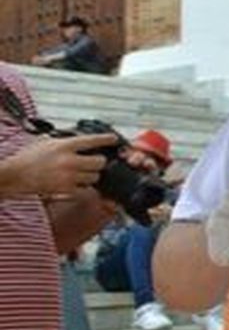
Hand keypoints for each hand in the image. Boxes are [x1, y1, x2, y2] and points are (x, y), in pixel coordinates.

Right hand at [0, 133, 115, 197]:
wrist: (14, 175)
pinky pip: (85, 189)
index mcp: (64, 146)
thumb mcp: (47, 142)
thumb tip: (83, 141)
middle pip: (100, 162)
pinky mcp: (65, 190)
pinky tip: (78, 183)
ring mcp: (68, 176)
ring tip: (83, 173)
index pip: (92, 141)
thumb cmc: (28, 158)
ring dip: (92, 175)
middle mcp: (69, 160)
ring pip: (95, 177)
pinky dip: (84, 187)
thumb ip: (65, 141)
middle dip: (99, 162)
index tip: (114, 139)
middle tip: (94, 161)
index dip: (106, 139)